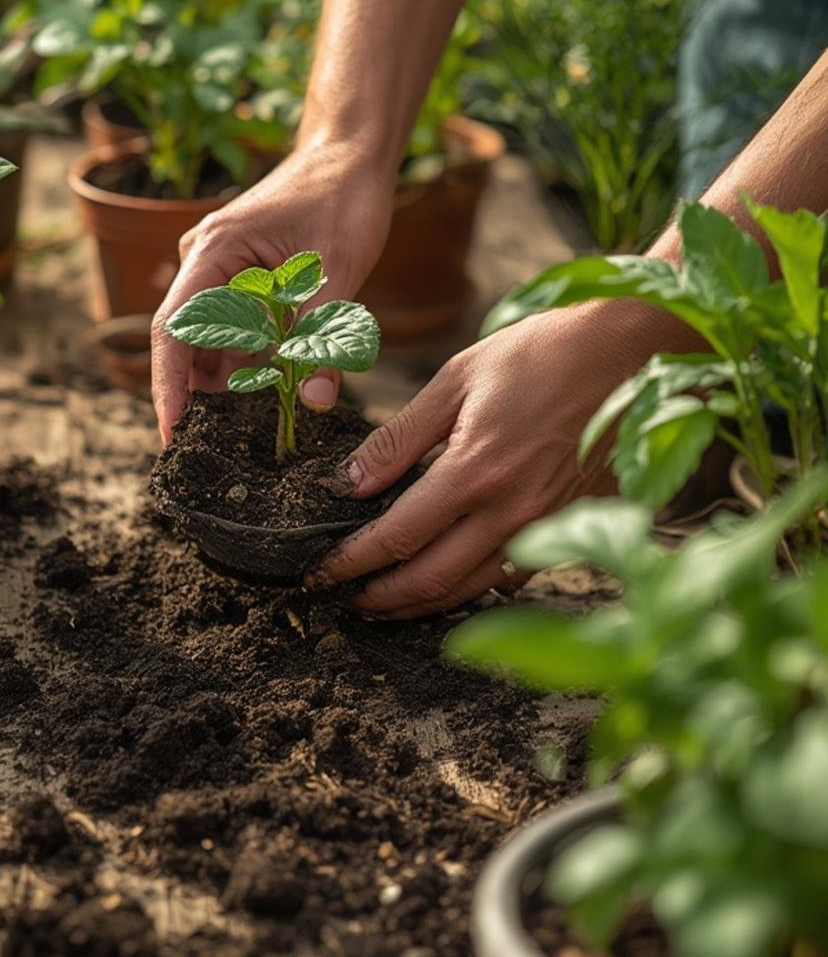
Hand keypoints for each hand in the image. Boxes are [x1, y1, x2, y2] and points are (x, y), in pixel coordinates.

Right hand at [151, 144, 394, 442]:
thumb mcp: (340, 270)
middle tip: (212, 448)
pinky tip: (267, 392)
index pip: (174, 329)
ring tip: (246, 429)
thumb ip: (323, 337)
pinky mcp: (239, 277)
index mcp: (213, 251)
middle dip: (196, 394)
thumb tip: (318, 402)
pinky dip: (247, 360)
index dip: (168, 386)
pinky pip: (232, 328)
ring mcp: (219, 268)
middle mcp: (204, 259)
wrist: (350, 153)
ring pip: (210, 339)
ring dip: (226, 380)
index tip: (172, 433)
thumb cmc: (344, 197)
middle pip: (185, 340)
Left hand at [309, 303, 670, 617]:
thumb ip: (400, 438)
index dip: (352, 561)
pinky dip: (472, 590)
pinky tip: (449, 584)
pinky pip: (513, 577)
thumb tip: (349, 482)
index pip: (396, 537)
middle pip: (430, 579)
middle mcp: (511, 511)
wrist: (635, 352)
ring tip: (385, 603)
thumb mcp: (458, 378)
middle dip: (378, 597)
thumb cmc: (544, 353)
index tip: (321, 571)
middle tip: (343, 598)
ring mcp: (547, 525)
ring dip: (421, 605)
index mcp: (475, 470)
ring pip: (471, 589)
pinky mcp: (573, 526)